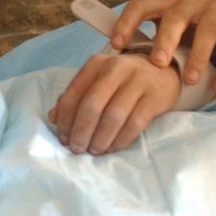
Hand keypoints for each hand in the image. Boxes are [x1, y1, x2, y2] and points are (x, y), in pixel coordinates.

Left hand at [47, 51, 179, 154]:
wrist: (163, 71)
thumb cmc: (122, 80)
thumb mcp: (97, 82)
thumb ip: (75, 96)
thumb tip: (53, 117)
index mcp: (95, 64)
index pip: (73, 94)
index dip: (65, 120)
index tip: (63, 139)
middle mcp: (115, 68)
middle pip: (92, 105)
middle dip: (81, 132)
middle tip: (78, 149)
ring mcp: (137, 81)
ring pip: (113, 116)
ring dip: (100, 138)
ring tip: (95, 151)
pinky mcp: (155, 96)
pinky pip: (135, 123)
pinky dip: (121, 140)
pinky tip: (112, 148)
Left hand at [111, 0, 215, 96]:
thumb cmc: (193, 20)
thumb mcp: (169, 21)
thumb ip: (150, 37)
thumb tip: (120, 67)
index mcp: (165, 2)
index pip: (140, 6)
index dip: (126, 23)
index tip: (116, 45)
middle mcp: (188, 3)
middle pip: (174, 18)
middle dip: (165, 40)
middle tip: (157, 63)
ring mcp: (214, 11)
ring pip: (206, 31)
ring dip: (198, 56)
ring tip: (190, 80)